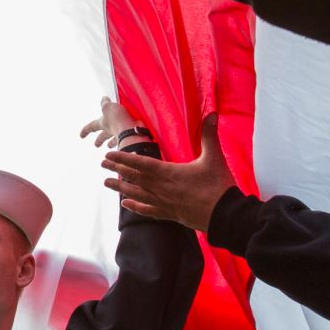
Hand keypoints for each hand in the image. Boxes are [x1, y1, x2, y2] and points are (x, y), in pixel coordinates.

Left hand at [78, 96, 139, 146]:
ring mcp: (120, 134)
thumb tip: (103, 99)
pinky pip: (126, 138)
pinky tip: (127, 138)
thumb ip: (105, 103)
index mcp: (103, 123)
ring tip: (109, 145)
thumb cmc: (117, 119)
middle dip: (99, 140)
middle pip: (102, 136)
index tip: (81, 136)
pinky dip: (125, 138)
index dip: (86, 130)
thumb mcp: (108, 107)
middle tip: (96, 145)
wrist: (131, 130)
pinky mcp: (131, 135)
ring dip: (112, 142)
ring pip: (114, 140)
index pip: (91, 126)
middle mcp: (111, 130)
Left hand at [102, 113, 231, 230]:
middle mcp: (163, 189)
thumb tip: (212, 113)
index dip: (123, 159)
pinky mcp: (171, 215)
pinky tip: (126, 205)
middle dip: (118, 170)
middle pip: (135, 178)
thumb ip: (210, 135)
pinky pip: (149, 211)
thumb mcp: (214, 157)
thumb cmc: (219, 186)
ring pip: (137, 195)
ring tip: (107, 183)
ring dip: (121, 188)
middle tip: (102, 164)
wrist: (227, 215)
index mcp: (170, 173)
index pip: (140, 164)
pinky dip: (136, 207)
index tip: (108, 155)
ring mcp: (165, 203)